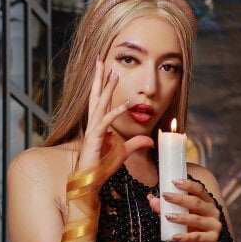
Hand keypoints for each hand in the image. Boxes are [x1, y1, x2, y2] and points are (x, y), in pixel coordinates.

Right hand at [77, 59, 153, 175]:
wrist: (90, 181)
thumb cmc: (102, 167)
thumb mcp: (124, 152)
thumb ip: (136, 143)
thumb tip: (150, 139)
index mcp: (98, 124)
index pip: (100, 100)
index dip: (102, 85)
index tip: (105, 70)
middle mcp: (93, 124)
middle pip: (96, 96)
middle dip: (98, 78)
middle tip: (100, 60)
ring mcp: (92, 130)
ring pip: (100, 104)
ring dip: (107, 88)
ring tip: (114, 73)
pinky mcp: (94, 139)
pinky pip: (106, 122)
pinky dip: (116, 113)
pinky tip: (126, 104)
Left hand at [147, 177, 223, 241]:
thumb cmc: (190, 231)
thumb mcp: (179, 218)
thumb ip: (166, 208)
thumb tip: (150, 197)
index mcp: (206, 202)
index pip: (199, 189)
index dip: (188, 184)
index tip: (174, 182)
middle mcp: (213, 212)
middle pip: (197, 202)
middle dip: (180, 199)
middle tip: (166, 196)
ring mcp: (214, 225)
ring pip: (197, 219)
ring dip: (181, 217)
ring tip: (167, 216)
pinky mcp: (212, 239)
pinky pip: (197, 237)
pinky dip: (186, 237)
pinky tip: (175, 236)